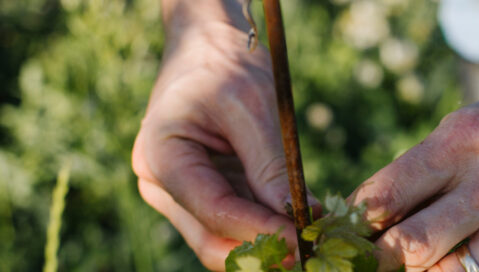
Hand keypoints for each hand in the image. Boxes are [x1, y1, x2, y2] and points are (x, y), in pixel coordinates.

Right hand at [132, 2, 315, 268]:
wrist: (208, 46)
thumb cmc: (224, 65)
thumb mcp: (251, 106)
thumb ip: (269, 164)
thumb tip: (295, 217)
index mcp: (162, 156)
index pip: (212, 210)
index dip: (258, 231)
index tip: (302, 240)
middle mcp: (162, 183)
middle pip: (211, 237)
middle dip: (260, 249)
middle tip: (308, 253)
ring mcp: (181, 191)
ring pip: (223, 237)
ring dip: (265, 242)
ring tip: (309, 239)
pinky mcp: (205, 189)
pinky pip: (234, 219)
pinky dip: (265, 225)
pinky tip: (297, 223)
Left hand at [349, 1, 478, 270]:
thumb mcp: (460, 130)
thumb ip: (416, 173)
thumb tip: (364, 219)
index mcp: (461, 141)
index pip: (385, 196)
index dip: (354, 225)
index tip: (345, 235)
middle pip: (411, 245)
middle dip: (382, 258)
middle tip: (376, 257)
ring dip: (429, 270)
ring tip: (427, 258)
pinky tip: (469, 262)